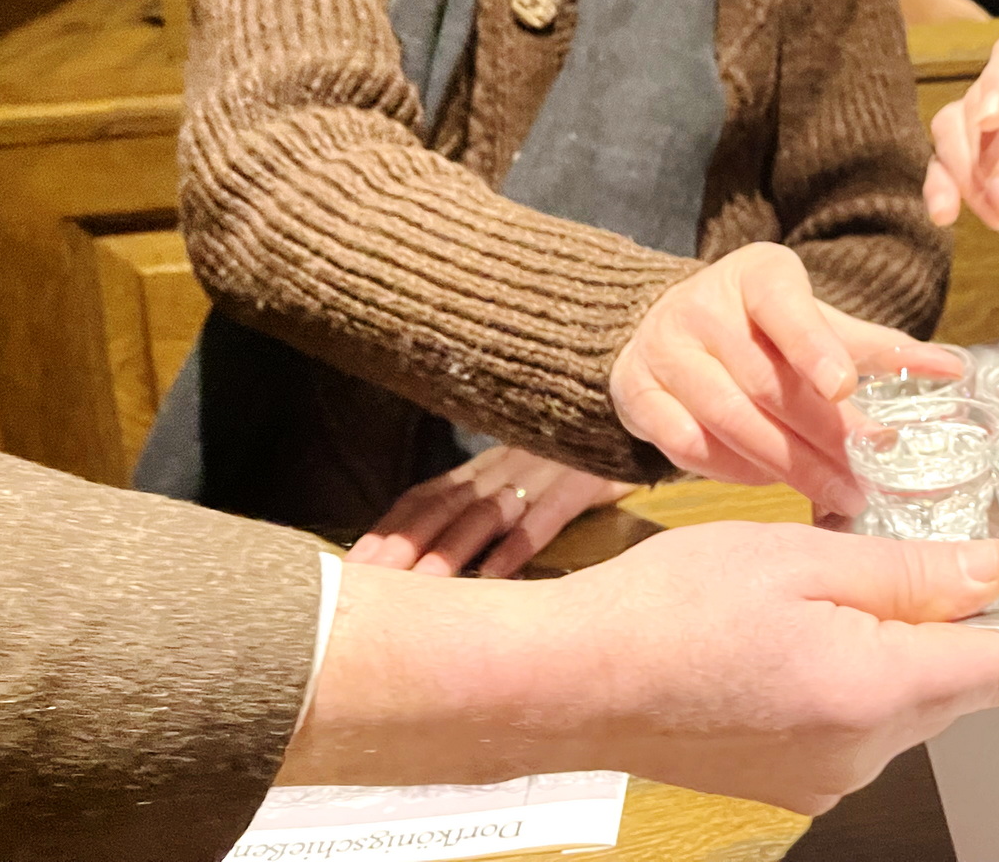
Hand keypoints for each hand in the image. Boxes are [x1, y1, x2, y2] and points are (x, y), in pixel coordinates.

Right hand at [285, 523, 998, 813]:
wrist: (567, 683)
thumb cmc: (669, 611)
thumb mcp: (804, 560)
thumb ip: (910, 573)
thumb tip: (995, 574)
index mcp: (877, 692)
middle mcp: (863, 751)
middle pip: (963, 687)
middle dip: (976, 625)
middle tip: (969, 550)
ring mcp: (824, 774)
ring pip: (911, 702)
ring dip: (915, 645)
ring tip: (878, 575)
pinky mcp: (789, 778)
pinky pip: (860, 722)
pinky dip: (865, 672)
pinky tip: (823, 623)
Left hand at [345, 446, 634, 578]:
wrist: (647, 408)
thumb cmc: (587, 455)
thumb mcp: (534, 472)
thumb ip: (494, 502)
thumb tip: (449, 551)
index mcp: (488, 466)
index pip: (424, 497)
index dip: (387, 531)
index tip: (351, 567)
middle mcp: (505, 467)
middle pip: (442, 508)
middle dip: (401, 548)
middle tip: (365, 587)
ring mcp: (543, 472)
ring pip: (484, 514)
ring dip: (449, 553)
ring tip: (419, 590)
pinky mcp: (584, 480)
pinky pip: (546, 515)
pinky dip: (519, 544)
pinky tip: (496, 574)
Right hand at [610, 242, 960, 517]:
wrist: (665, 323)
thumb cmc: (761, 325)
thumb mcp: (815, 319)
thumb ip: (876, 348)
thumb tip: (954, 369)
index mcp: (756, 276)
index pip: (785, 307)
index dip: (814, 347)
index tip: (844, 388)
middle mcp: (702, 307)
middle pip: (765, 379)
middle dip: (820, 434)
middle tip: (864, 478)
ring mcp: (662, 349)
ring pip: (727, 416)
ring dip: (784, 463)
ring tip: (833, 493)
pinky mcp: (635, 392)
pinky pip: (686, 444)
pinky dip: (732, 469)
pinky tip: (769, 484)